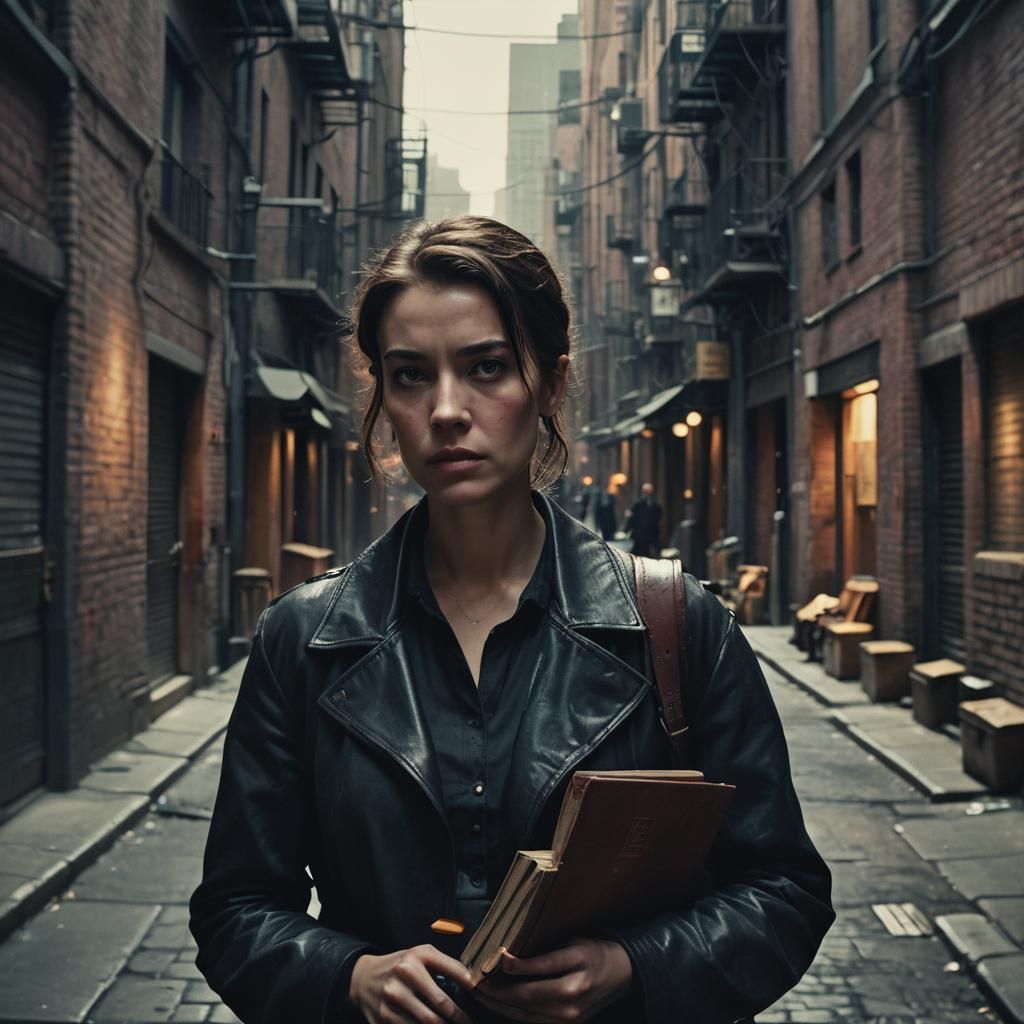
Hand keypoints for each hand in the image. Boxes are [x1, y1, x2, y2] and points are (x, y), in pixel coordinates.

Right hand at [349, 945, 474, 1023]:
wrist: (362, 979)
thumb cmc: (400, 965)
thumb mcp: (421, 955)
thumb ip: (446, 964)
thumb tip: (473, 982)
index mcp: (415, 958)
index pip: (451, 972)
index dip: (470, 986)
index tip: (480, 996)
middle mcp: (403, 977)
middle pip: (441, 1005)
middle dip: (460, 1018)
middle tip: (469, 1022)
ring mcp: (391, 1001)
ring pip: (427, 1023)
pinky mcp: (383, 1020)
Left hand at [475, 938, 631, 1022]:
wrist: (620, 974)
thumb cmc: (592, 951)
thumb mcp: (573, 940)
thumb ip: (545, 949)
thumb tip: (509, 954)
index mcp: (578, 962)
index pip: (543, 966)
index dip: (517, 965)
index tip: (497, 958)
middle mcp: (575, 991)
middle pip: (529, 995)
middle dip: (497, 990)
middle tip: (475, 981)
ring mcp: (571, 1013)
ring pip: (527, 1012)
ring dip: (500, 1003)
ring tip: (480, 992)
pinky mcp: (567, 1023)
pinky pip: (533, 1019)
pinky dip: (513, 1011)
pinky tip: (498, 1002)